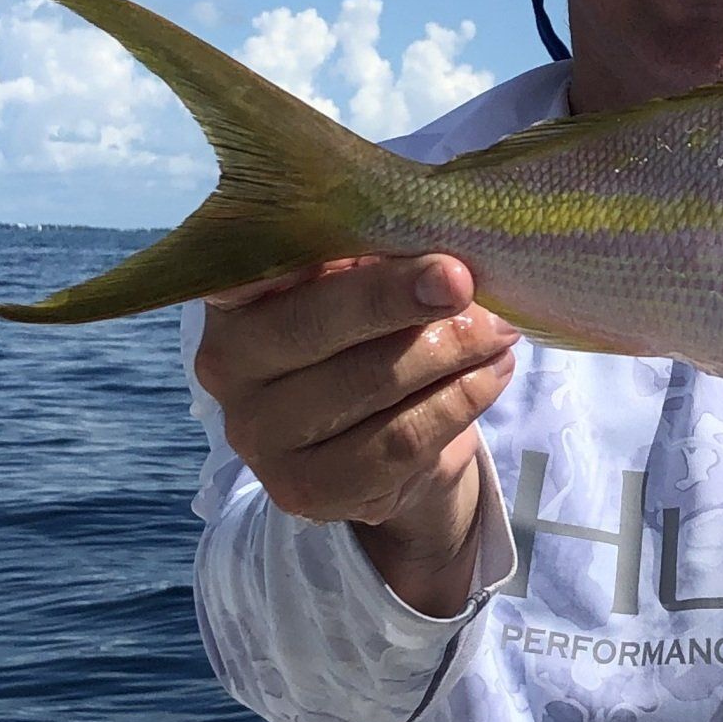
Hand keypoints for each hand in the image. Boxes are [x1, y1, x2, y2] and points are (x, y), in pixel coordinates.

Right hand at [194, 254, 517, 616]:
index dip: (299, 243)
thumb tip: (432, 236)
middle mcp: (226, 364)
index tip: (363, 232)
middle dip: (396, 297)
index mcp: (232, 297)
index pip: (244, 261)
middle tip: (464, 280)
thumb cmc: (372, 337)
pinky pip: (397, 441)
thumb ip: (375, 252)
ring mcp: (257, 435)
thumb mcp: (364, 281)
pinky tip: (490, 375)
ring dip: (447, 351)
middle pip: (314, 322)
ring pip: (366, 383)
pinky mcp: (303, 489)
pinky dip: (458, 402)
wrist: (389, 442)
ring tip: (497, 331)